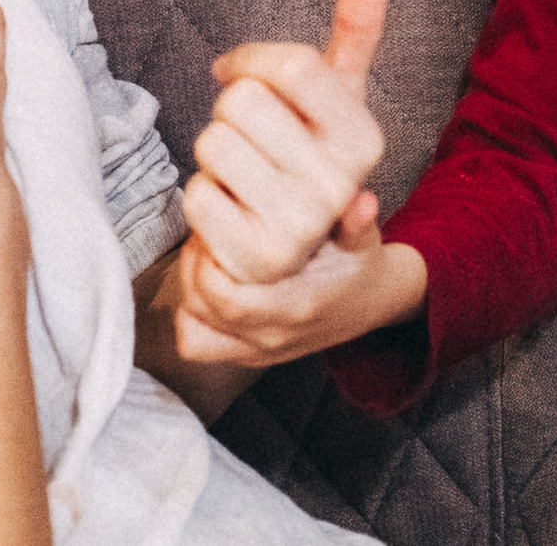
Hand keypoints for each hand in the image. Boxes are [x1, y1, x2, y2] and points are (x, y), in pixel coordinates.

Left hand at [170, 201, 426, 368]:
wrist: (367, 304)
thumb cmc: (357, 268)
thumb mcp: (362, 241)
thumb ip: (357, 222)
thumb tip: (361, 202)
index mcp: (297, 309)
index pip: (231, 301)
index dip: (209, 265)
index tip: (214, 230)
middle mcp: (272, 337)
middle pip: (205, 309)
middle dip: (194, 266)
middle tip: (206, 233)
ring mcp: (257, 351)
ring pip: (194, 329)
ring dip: (190, 287)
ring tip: (205, 252)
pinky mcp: (245, 354)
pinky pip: (198, 342)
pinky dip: (192, 315)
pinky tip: (206, 281)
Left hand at [182, 0, 393, 284]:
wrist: (309, 282)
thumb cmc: (310, 169)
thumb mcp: (338, 103)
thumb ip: (357, 28)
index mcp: (364, 141)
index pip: (293, 64)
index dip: (252, 61)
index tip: (243, 75)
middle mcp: (340, 187)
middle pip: (241, 103)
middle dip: (231, 120)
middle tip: (252, 153)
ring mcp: (298, 233)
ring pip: (210, 148)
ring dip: (214, 165)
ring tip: (243, 191)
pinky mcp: (251, 269)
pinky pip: (193, 199)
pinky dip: (200, 207)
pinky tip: (228, 224)